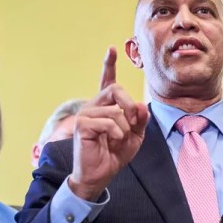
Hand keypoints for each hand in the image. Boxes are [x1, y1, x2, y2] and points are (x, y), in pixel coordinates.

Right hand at [68, 47, 148, 200]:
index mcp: (107, 106)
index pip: (108, 81)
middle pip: (117, 90)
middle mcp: (94, 105)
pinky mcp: (82, 124)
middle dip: (130, 106)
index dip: (109, 64)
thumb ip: (141, 120)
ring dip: (125, 128)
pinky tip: (112, 141)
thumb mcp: (136, 136)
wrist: (102, 173)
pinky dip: (117, 133)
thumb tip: (141, 105)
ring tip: (119, 140)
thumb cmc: (116, 153)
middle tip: (134, 123)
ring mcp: (86, 114)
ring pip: (116, 111)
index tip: (112, 49)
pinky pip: (108, 122)